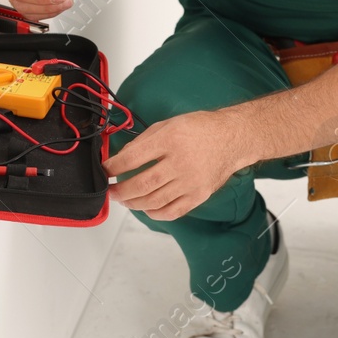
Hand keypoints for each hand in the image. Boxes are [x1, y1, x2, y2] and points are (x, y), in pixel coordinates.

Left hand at [102, 109, 246, 220]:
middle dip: (120, 190)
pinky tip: (146, 208)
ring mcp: (191, 182)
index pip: (133, 158)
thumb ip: (144, 141)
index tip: (105, 170)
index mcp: (170, 140)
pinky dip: (155, 213)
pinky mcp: (199, 195)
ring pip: (154, 201)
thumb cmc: (201, 129)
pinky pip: (172, 212)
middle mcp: (181, 162)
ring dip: (133, 203)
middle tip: (111, 190)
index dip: (114, 167)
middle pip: (141, 185)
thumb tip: (122, 157)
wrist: (232, 138)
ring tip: (124, 199)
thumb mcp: (168, 124)